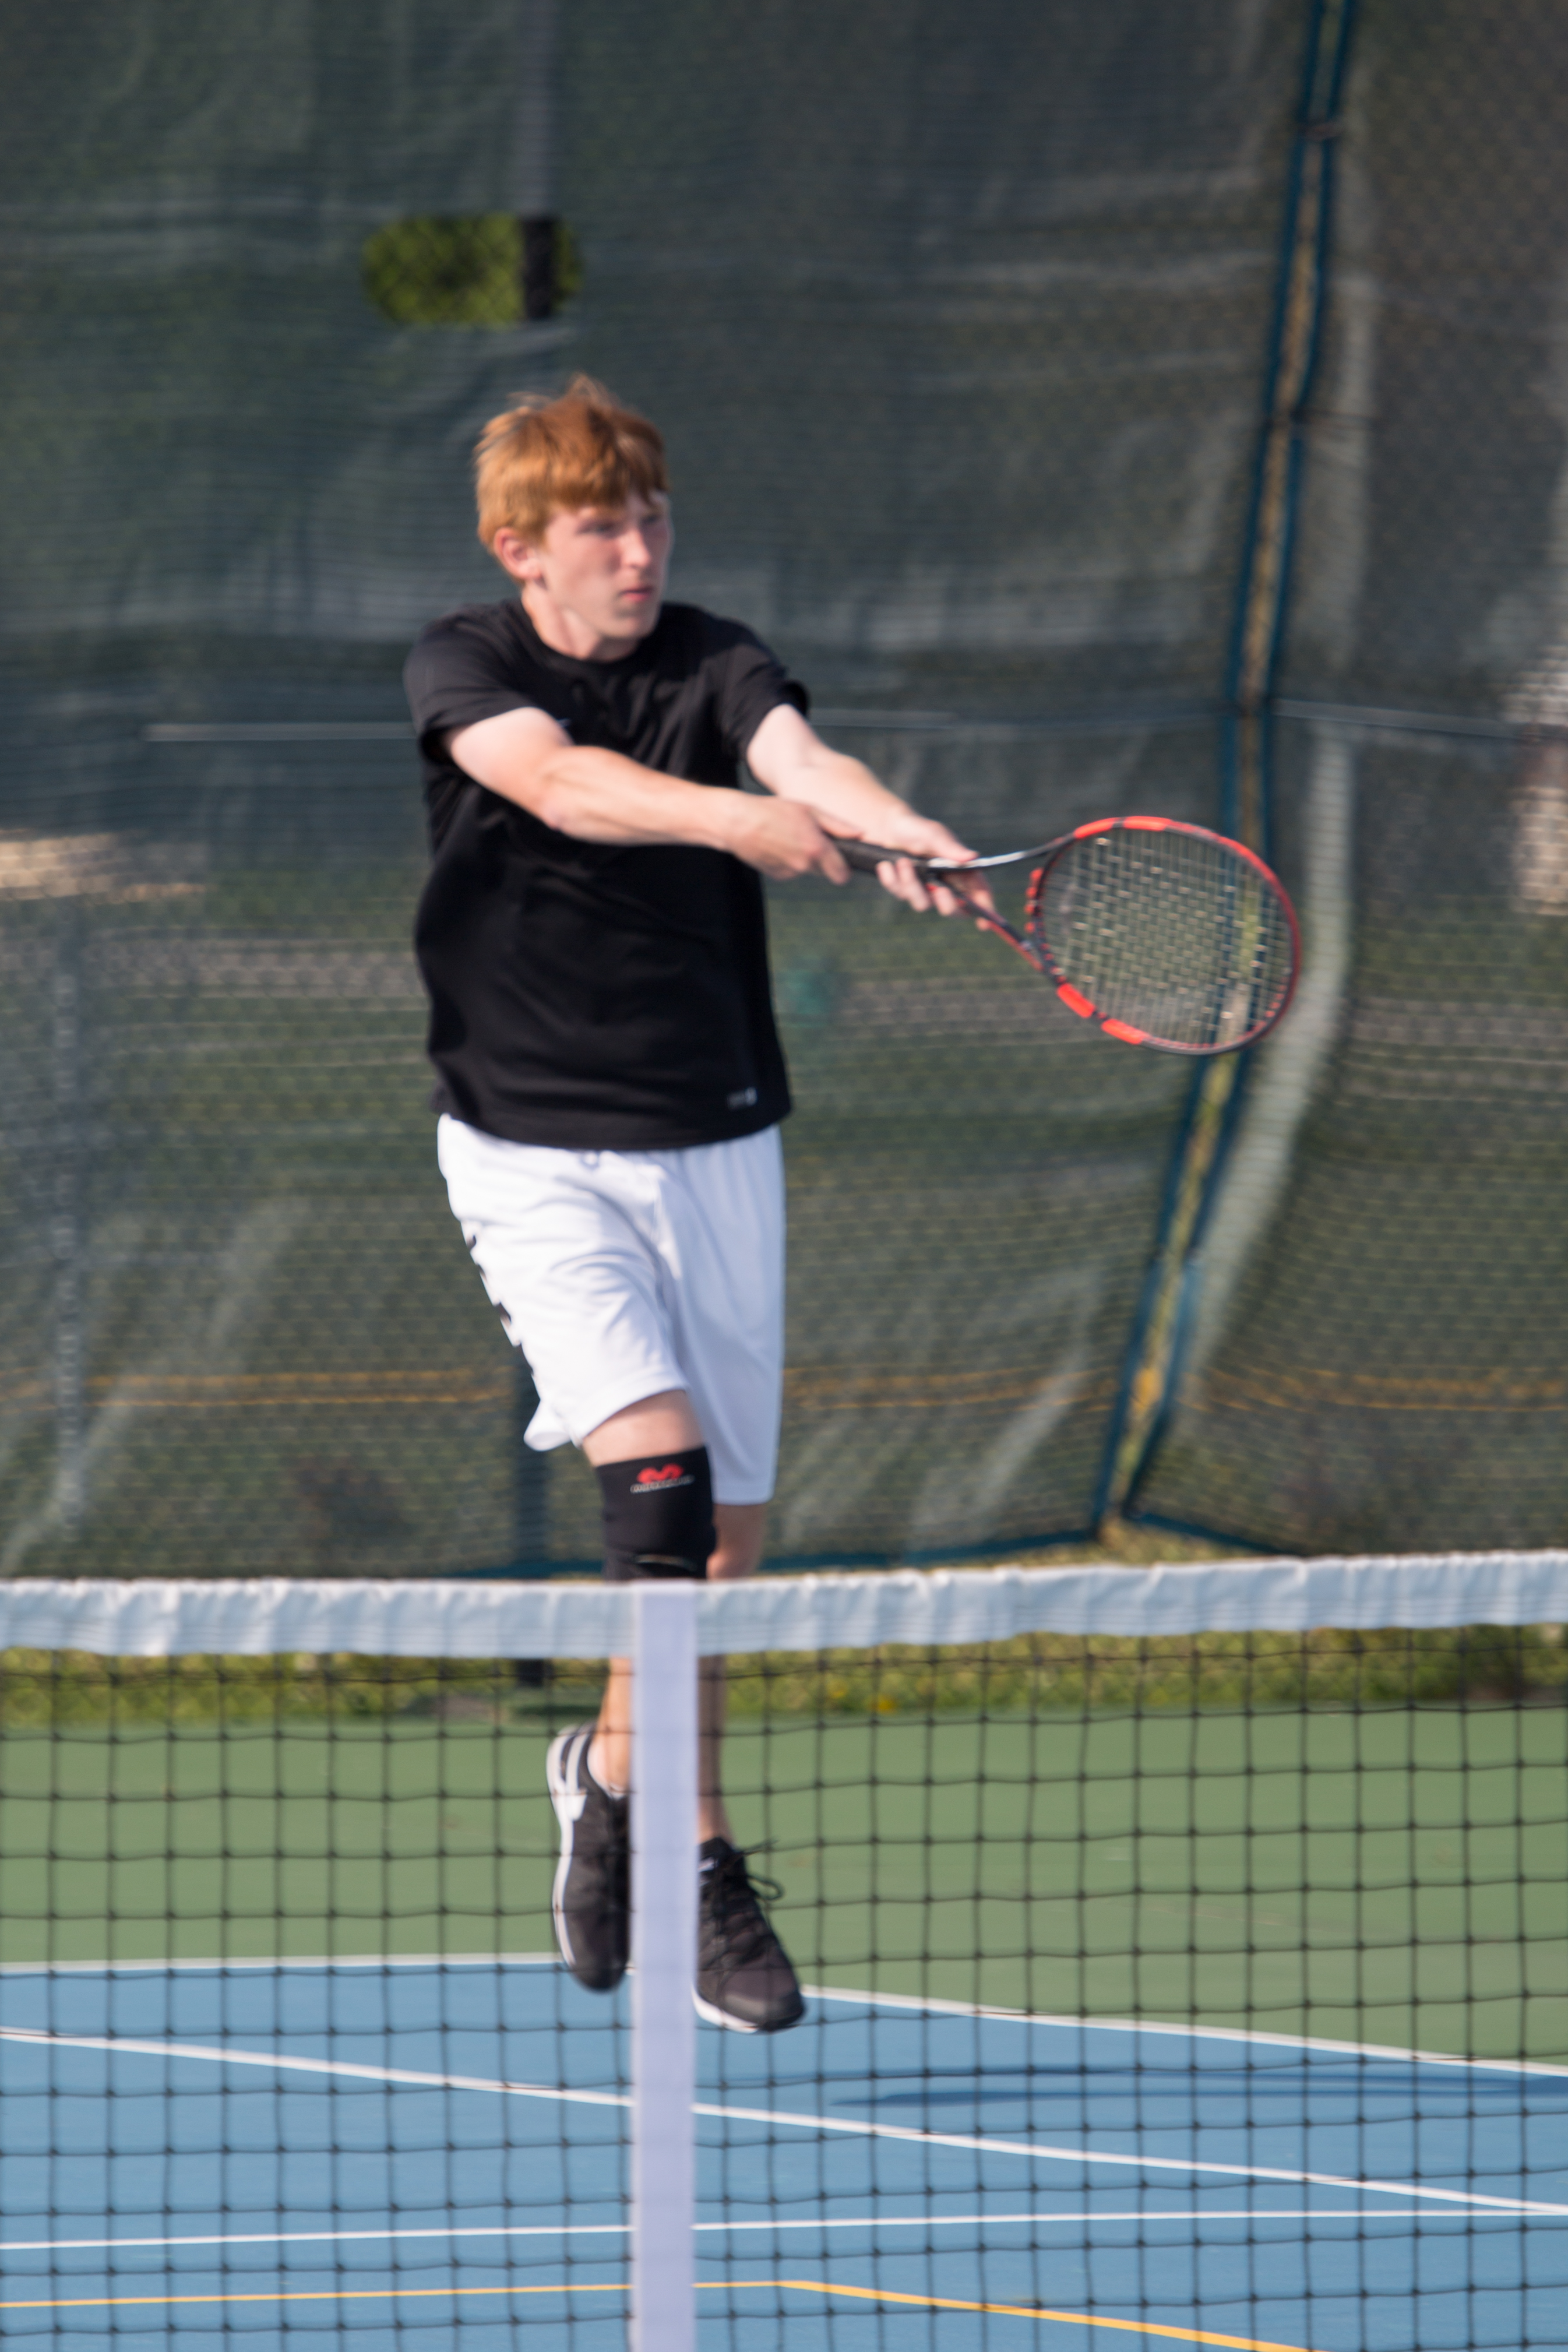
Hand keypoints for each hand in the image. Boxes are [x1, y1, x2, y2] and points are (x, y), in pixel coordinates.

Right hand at [721, 794, 850, 883]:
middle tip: (811, 840)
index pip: (842, 874)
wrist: (738, 822)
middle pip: (825, 872)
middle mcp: (804, 865)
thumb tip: (861, 834)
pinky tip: (778, 845)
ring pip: (807, 870)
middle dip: (824, 860)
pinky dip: (789, 861)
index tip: (843, 863)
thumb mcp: (809, 810)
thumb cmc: (774, 810)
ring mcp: (789, 872)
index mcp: (816, 848)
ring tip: (789, 837)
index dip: (845, 869)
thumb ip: (837, 826)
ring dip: (804, 859)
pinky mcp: (777, 875)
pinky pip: (791, 871)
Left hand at [833, 815, 995, 919]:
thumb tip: (972, 857)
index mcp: (962, 871)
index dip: (986, 910)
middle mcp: (946, 884)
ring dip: (911, 885)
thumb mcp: (934, 835)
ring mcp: (925, 890)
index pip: (980, 894)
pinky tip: (885, 866)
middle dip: (948, 905)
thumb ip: (950, 848)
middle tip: (941, 891)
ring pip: (923, 904)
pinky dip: (892, 880)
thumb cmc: (918, 828)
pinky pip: (900, 894)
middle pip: (954, 910)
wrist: (888, 827)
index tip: (984, 924)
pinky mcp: (905, 890)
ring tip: (902, 862)